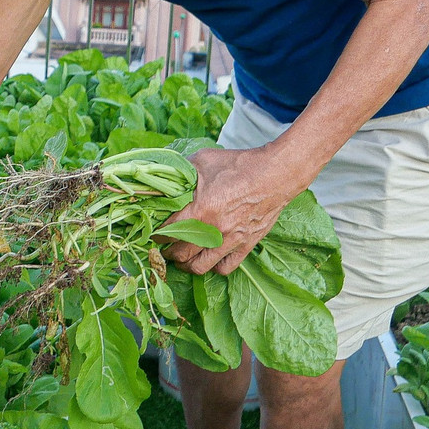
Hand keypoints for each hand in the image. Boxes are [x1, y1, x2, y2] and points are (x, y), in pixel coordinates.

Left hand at [160, 146, 302, 275]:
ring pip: (200, 266)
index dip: (157, 235)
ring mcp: (231, 240)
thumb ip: (182, 170)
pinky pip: (225, 267)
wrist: (274, 174)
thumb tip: (165, 174)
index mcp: (201, 210)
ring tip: (181, 259)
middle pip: (181, 253)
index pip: (169, 231)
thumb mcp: (204, 160)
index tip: (154, 234)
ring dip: (187, 265)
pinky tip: (208, 259)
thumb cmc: (239, 165)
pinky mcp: (246, 245)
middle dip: (168, 253)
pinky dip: (213, 267)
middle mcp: (214, 230)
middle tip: (164, 249)